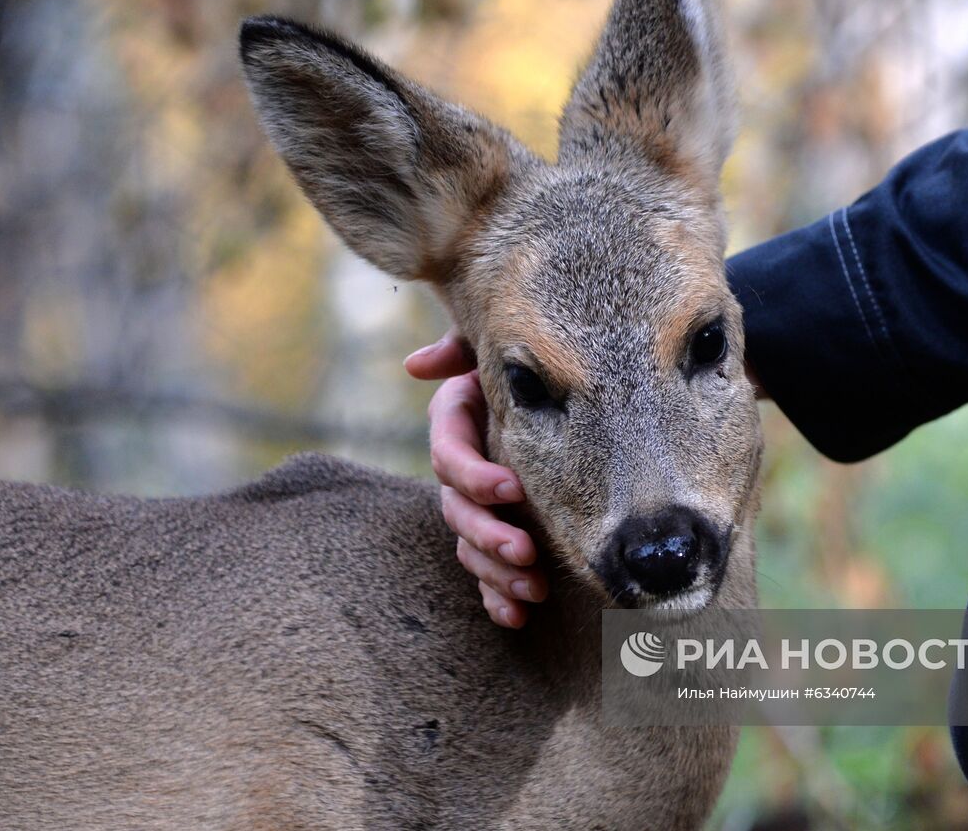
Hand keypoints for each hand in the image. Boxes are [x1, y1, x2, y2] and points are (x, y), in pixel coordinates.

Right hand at [405, 330, 545, 627]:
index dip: (477, 476)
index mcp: (456, 425)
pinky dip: (497, 599)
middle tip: (526, 551)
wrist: (550, 392)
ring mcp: (474, 508)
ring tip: (534, 589)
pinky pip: (485, 577)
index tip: (515, 488)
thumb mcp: (493, 350)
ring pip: (471, 548)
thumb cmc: (522, 364)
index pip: (450, 457)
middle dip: (490, 535)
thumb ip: (462, 348)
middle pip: (457, 512)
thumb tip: (417, 365)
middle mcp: (460, 471)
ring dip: (497, 573)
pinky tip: (517, 617)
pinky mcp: (493, 537)